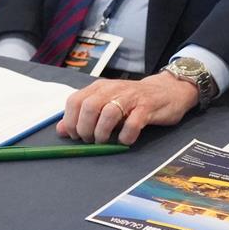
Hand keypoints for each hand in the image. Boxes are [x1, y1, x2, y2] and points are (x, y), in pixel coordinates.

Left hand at [58, 73, 199, 144]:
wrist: (167, 90)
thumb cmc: (133, 101)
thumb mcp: (105, 104)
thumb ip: (83, 116)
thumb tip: (61, 130)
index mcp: (99, 88)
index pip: (75, 101)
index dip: (71, 121)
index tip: (76, 136)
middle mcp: (113, 89)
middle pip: (89, 106)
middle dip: (85, 129)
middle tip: (91, 140)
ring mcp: (131, 97)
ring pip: (109, 112)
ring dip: (103, 132)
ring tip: (105, 141)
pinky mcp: (147, 107)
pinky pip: (133, 122)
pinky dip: (126, 135)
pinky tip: (125, 140)